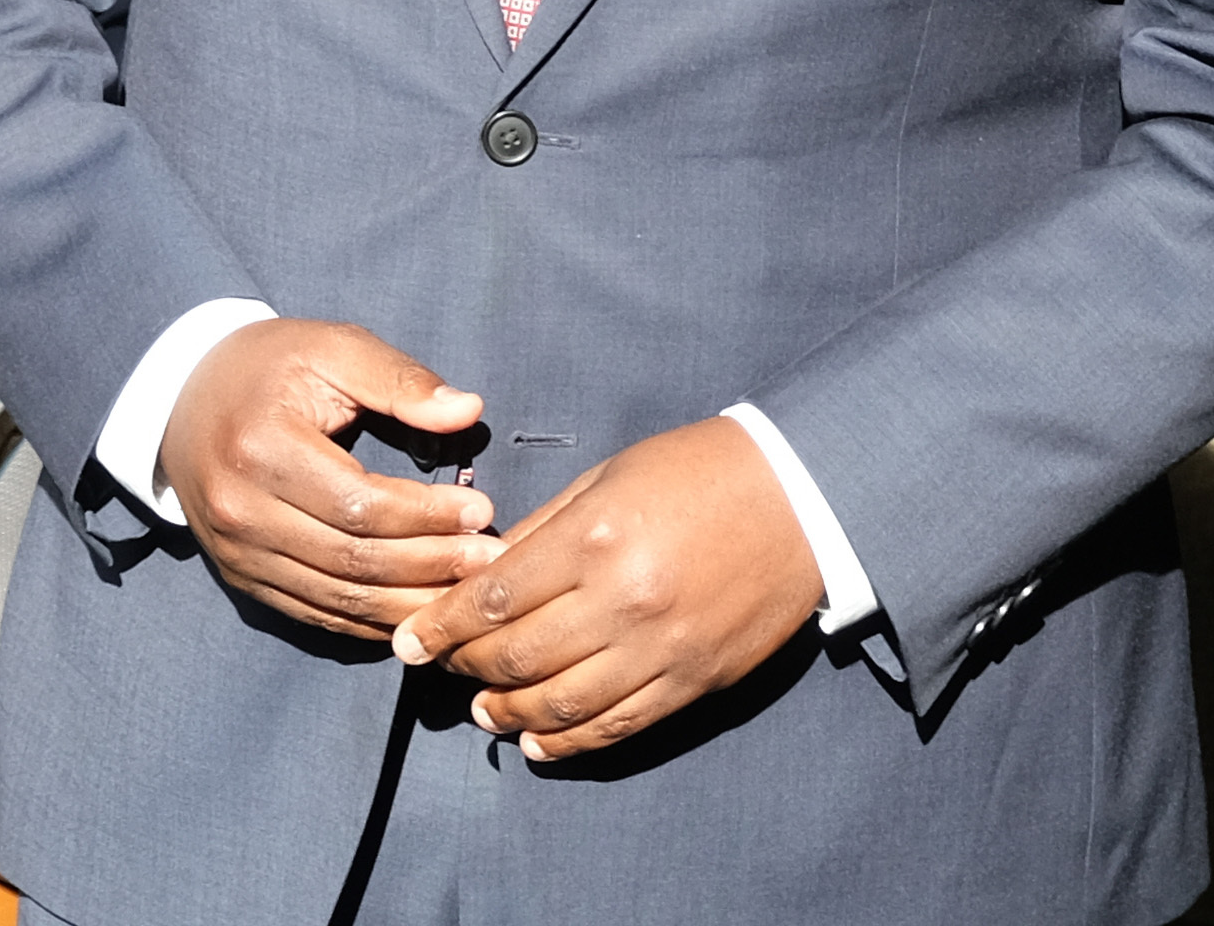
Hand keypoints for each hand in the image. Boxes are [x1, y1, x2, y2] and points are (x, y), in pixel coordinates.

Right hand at [156, 317, 499, 640]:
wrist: (183, 399)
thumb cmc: (269, 366)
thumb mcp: (332, 348)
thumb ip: (400, 380)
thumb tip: (468, 410)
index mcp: (262, 448)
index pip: (361, 504)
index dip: (428, 517)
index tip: (482, 511)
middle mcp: (241, 511)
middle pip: (353, 560)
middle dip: (431, 566)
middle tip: (489, 561)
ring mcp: (237, 553)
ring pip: (337, 598)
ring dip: (408, 604)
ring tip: (466, 593)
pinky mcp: (240, 577)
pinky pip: (314, 613)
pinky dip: (369, 620)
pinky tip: (416, 611)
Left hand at [393, 416, 827, 760]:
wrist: (804, 497)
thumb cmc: (701, 471)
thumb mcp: (611, 476)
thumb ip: (545, 528)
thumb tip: (484, 573)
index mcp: (594, 538)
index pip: (493, 599)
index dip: (440, 627)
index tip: (410, 642)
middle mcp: (622, 600)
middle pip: (516, 657)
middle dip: (465, 668)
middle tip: (442, 669)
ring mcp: (661, 649)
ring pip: (560, 705)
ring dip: (508, 714)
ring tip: (483, 712)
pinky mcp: (694, 682)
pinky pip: (618, 727)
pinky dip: (569, 742)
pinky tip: (539, 741)